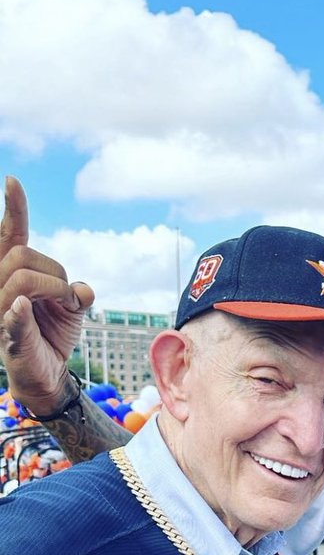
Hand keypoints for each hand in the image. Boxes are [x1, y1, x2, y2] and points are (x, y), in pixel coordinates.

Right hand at [0, 176, 93, 411]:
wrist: (48, 373)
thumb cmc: (53, 334)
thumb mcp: (72, 308)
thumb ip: (77, 292)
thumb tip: (84, 291)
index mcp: (13, 272)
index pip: (11, 234)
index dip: (14, 209)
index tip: (13, 181)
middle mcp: (0, 285)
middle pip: (21, 253)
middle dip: (54, 270)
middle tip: (67, 295)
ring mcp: (0, 308)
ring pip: (20, 277)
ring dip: (54, 289)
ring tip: (63, 308)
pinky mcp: (7, 334)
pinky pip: (10, 316)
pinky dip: (17, 311)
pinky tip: (20, 306)